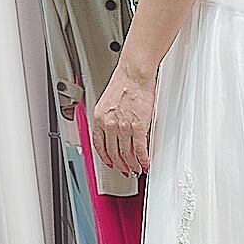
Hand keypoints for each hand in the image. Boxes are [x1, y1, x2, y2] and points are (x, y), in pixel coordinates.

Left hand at [93, 60, 156, 176]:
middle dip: (120, 165)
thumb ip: (109, 119)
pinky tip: (145, 163)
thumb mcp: (108, 102)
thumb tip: (114, 132)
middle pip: (114, 153)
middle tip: (126, 170)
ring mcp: (123, 127)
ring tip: (137, 169)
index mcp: (99, 118)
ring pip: (126, 154)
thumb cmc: (124, 83)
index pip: (99, 145)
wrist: (134, 73)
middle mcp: (109, 124)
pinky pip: (139, 150)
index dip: (105, 158)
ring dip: (132, 165)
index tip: (110, 163)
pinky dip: (143, 159)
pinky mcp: (138, 127)